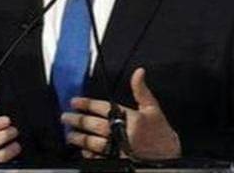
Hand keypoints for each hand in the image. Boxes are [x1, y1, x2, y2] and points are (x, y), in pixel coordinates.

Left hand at [61, 68, 180, 159]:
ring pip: (93, 143)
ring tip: (70, 134)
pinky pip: (99, 158)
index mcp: (132, 119)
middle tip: (65, 117)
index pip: (103, 108)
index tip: (75, 102)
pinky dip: (89, 154)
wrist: (168, 156)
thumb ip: (141, 90)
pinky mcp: (118, 161)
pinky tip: (83, 149)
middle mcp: (123, 134)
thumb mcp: (153, 108)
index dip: (87, 104)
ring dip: (79, 138)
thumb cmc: (160, 132)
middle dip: (78, 120)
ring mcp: (120, 149)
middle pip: (94, 125)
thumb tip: (138, 72)